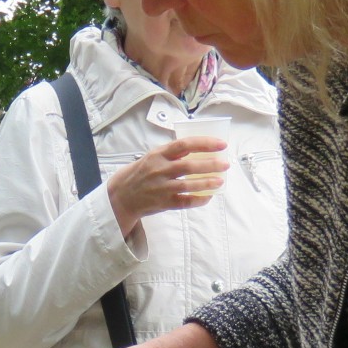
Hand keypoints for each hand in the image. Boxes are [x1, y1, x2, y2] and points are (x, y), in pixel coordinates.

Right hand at [105, 139, 228, 236]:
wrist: (121, 195)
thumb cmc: (141, 173)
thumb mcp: (152, 156)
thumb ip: (172, 153)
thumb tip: (201, 149)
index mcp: (158, 154)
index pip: (184, 145)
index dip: (205, 143)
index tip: (221, 144)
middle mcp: (159, 170)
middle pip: (189, 166)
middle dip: (211, 165)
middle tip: (225, 164)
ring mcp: (161, 188)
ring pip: (189, 185)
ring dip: (207, 183)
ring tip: (220, 180)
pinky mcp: (163, 203)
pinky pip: (185, 202)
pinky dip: (198, 200)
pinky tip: (208, 197)